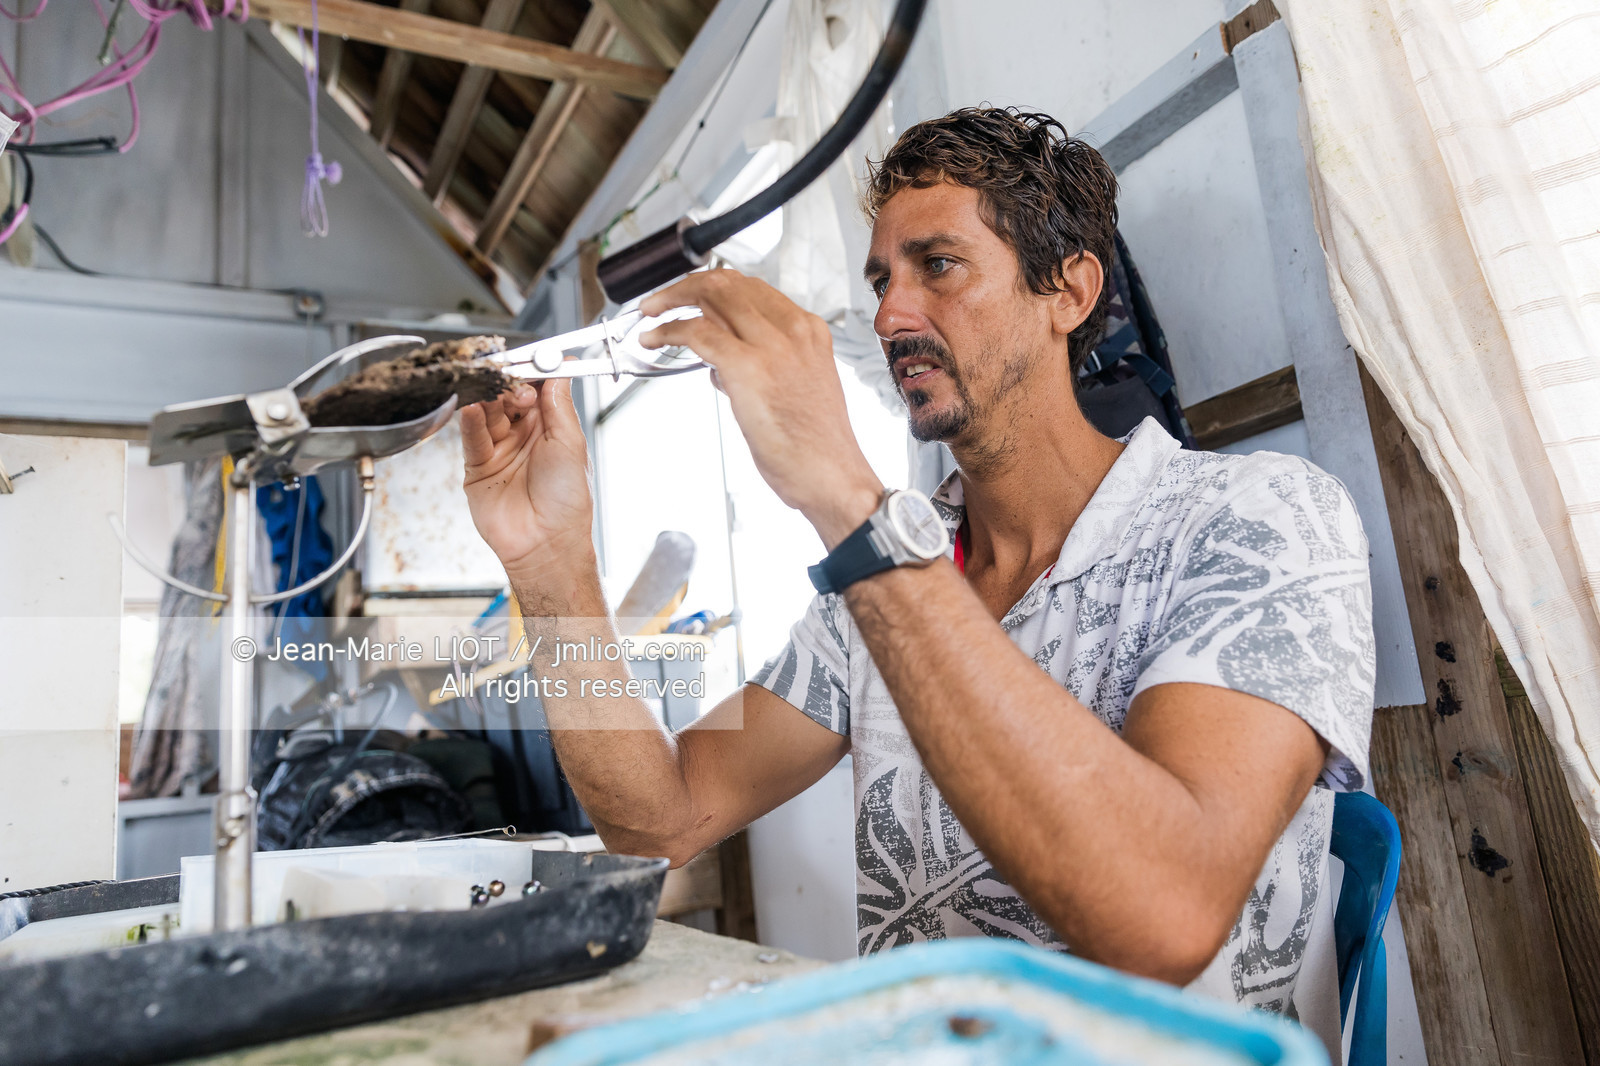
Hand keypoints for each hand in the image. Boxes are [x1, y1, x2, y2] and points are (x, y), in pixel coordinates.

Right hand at [461, 379, 594, 584]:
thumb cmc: (567, 502)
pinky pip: (471, 437)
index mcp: (550, 428)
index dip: (532, 373)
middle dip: (509, 386)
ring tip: (492, 392)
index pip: (536, 389)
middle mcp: (523, 436)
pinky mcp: (477, 466)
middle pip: (508, 397)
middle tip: (514, 385)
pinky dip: (470, 421)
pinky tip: (472, 409)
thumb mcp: (570, 445)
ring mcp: (499, 449)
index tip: (530, 359)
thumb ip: (559, 405)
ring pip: (488, 413)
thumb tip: (561, 369)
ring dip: (490, 400)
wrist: (546, 544)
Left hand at [640, 270, 881, 546]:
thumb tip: (723, 360)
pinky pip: (697, 332)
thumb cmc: (815, 447)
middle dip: (685, 287)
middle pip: (729, 283)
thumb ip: (762, 366)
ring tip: (651, 315)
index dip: (711, 288)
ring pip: (711, 296)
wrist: (833, 477)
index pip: (752, 288)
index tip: (690, 297)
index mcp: (808, 331)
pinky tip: (654, 339)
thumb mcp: (796, 389)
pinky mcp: (748, 366)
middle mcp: (792, 329)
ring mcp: (771, 345)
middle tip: (660, 303)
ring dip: (671, 300)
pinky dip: (668, 330)